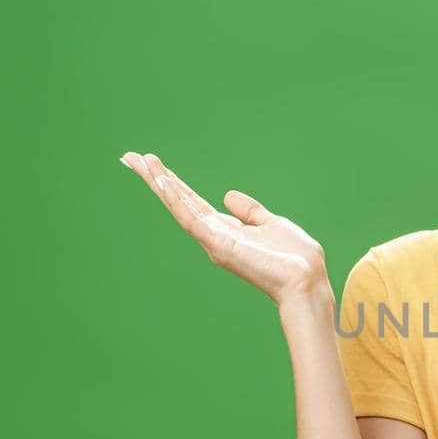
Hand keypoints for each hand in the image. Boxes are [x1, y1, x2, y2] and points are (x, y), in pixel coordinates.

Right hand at [120, 151, 328, 306]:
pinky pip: (190, 218)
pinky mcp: (218, 244)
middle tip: (131, 157)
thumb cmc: (295, 259)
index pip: (192, 201)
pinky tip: (161, 181)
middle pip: (179, 201)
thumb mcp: (272, 224)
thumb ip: (250, 211)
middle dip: (156, 179)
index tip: (154, 164)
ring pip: (179, 206)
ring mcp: (213, 240)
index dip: (173, 183)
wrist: (306, 281)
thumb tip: (228, 196)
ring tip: (138, 161)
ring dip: (159, 183)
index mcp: (226, 230)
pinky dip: (175, 199)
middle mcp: (214, 235)